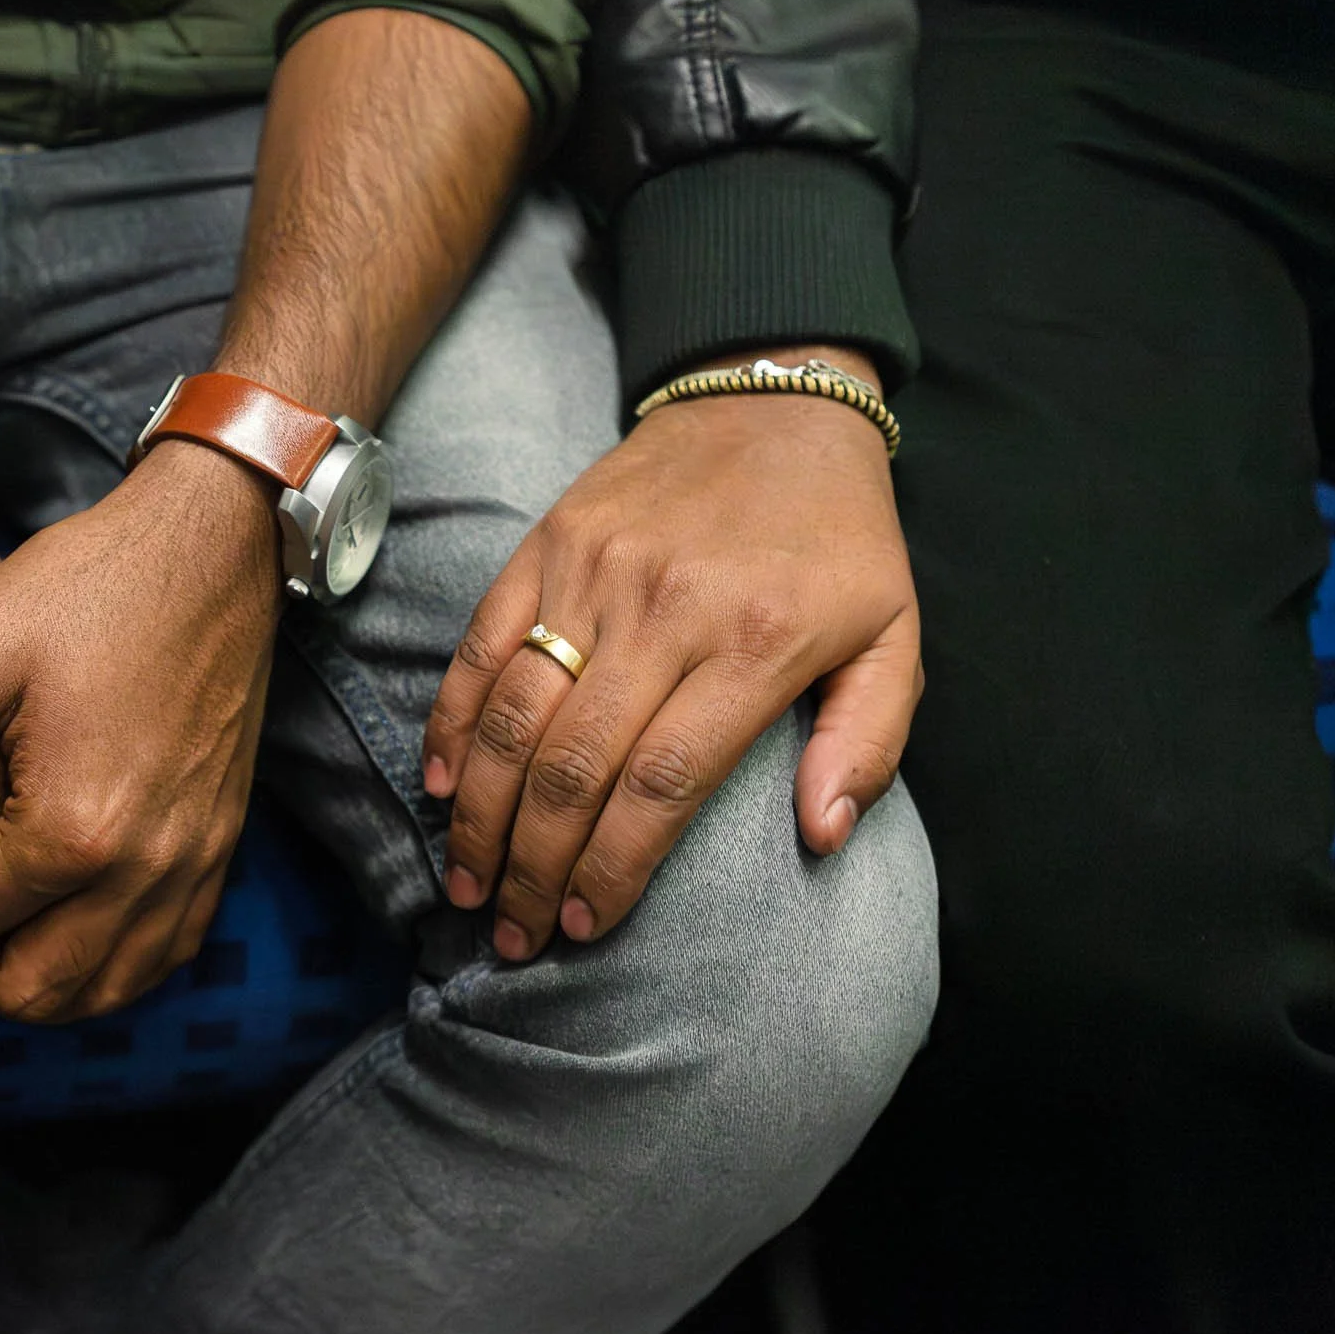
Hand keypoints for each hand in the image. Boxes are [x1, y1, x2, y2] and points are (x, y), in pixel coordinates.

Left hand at [0, 443, 280, 1026]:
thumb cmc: (83, 586)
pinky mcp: (221, 847)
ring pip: (103, 990)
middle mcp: (141, 867)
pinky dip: (105, 970)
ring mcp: (191, 863)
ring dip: (33, 989)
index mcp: (69, 827)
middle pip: (33, 987)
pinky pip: (164, 956)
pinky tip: (61, 934)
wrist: (209, 544)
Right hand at [421, 354, 919, 960]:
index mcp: (755, 644)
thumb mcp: (896, 636)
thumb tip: (820, 837)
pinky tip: (438, 783)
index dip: (612, 868)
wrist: (774, 400)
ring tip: (468, 882)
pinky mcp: (546, 545)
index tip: (584, 925)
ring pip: (514, 716)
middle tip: (514, 932)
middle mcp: (664, 611)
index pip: (661, 784)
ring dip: (479, 812)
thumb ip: (867, 743)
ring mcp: (593, 575)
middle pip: (574, 767)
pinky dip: (452, 719)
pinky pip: (483, 645)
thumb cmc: (840, 538)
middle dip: (533, 865)